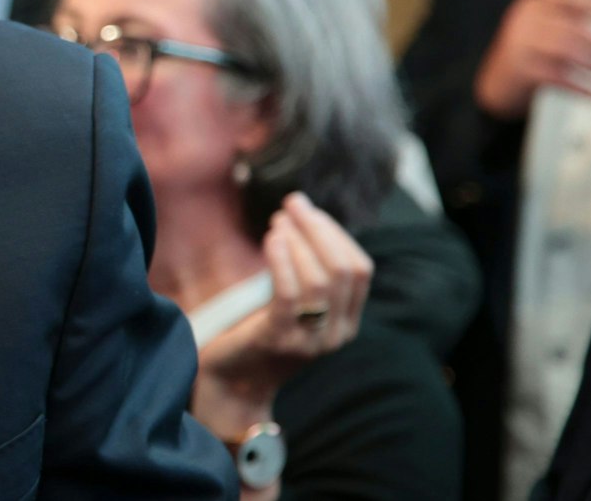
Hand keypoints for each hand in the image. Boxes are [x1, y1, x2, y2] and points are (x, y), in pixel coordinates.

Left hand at [194, 193, 372, 438]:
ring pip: (320, 280)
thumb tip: (304, 218)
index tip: (308, 210)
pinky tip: (272, 239)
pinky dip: (283, 260)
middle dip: (318, 229)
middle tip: (291, 205)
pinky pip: (289, 294)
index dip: (336, 233)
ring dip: (299, 241)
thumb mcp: (295, 303)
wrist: (231, 383)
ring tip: (276, 222)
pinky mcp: (279, 340)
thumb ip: (308, 272)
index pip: (359, 269)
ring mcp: (310, 341)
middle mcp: (336, 334)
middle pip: (343, 269)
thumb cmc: (258, 332)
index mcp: (346, 323)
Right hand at [473, 0, 590, 118]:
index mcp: (534, 3)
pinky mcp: (521, 69)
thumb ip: (571, 9)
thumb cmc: (529, 50)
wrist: (496, 82)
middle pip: (574, 29)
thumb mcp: (545, 23)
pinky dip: (583, 88)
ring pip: (570, 52)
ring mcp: (520, 44)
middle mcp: (525, 20)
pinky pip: (560, 77)